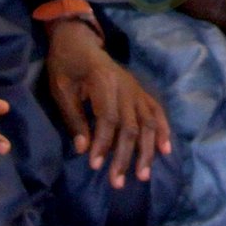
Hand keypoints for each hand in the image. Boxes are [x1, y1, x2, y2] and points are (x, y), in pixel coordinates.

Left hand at [44, 18, 170, 188]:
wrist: (80, 42)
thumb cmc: (67, 66)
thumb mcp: (61, 89)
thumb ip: (74, 118)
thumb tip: (83, 149)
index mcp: (103, 82)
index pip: (108, 118)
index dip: (103, 143)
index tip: (95, 165)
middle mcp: (126, 87)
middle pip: (131, 126)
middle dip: (125, 157)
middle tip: (117, 183)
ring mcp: (136, 90)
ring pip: (147, 123)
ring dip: (147, 151)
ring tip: (143, 175)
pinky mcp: (140, 92)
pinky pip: (156, 111)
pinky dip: (162, 130)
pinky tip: (165, 150)